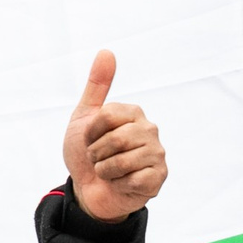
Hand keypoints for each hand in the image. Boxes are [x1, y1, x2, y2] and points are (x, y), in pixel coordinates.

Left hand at [62, 50, 165, 222]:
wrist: (88, 190)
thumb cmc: (87, 153)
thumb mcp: (85, 118)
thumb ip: (97, 86)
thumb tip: (106, 51)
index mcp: (134, 113)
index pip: (105, 116)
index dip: (90, 133)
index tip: (91, 139)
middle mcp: (149, 130)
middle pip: (114, 139)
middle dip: (96, 154)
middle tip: (99, 159)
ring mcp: (156, 154)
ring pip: (121, 161)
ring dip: (104, 171)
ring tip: (109, 171)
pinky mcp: (158, 178)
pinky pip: (133, 179)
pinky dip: (118, 185)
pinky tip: (121, 183)